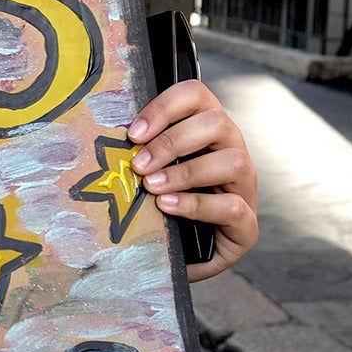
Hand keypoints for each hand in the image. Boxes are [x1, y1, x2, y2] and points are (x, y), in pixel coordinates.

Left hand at [129, 80, 258, 280]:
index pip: (196, 95)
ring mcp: (245, 187)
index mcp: (206, 129)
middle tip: (138, 165)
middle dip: (172, 142)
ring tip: (152, 187)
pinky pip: (233, 206)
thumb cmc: (158, 205)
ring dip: (186, 173)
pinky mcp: (247, 225)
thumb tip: (105, 136)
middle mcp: (231, 150)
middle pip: (217, 123)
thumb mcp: (147, 172)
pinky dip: (197, 205)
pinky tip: (168, 207)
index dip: (165, 107)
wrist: (178, 255)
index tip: (133, 133)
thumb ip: (137, 150)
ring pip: (234, 161)